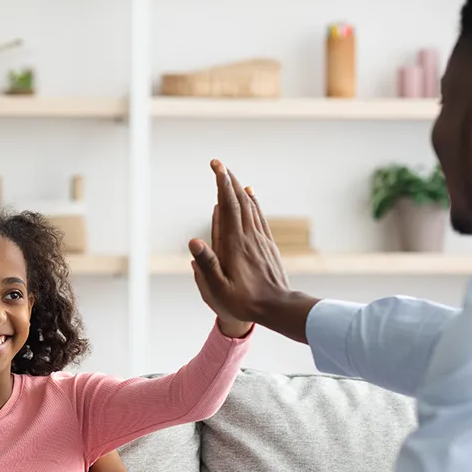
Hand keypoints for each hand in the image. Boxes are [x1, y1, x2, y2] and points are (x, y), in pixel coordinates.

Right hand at [190, 160, 291, 329]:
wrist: (278, 308)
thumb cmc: (245, 302)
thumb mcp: (219, 289)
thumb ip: (207, 265)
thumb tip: (193, 241)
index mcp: (235, 244)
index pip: (228, 206)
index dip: (222, 183)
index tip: (216, 166)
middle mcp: (249, 236)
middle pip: (239, 200)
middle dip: (229, 180)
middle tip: (218, 163)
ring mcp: (260, 239)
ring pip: (250, 206)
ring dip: (239, 188)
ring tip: (230, 175)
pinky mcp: (267, 245)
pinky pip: (259, 217)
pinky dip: (253, 202)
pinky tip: (250, 195)